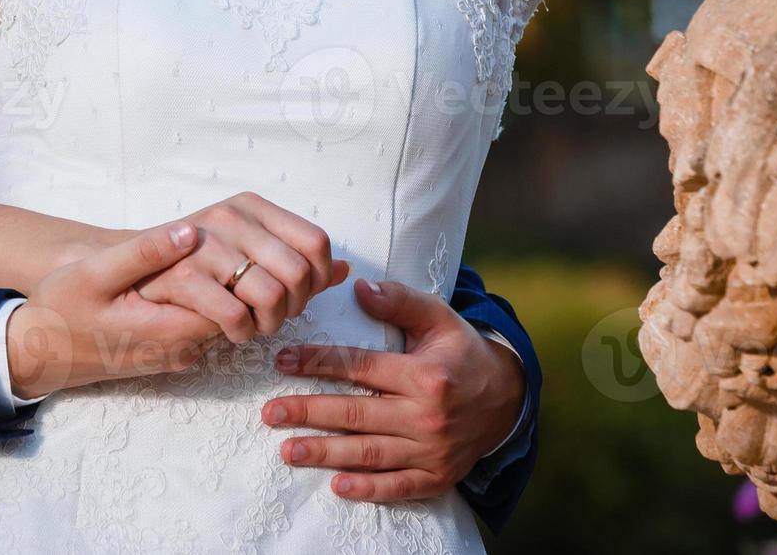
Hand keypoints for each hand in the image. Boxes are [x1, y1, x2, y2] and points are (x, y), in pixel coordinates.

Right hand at [5, 224, 222, 398]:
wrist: (38, 354)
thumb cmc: (60, 311)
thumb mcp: (94, 273)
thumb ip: (143, 253)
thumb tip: (190, 231)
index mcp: (169, 331)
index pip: (236, 306)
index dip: (238, 272)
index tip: (226, 241)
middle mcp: (181, 350)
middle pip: (236, 313)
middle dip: (234, 277)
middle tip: (221, 240)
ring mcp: (177, 354)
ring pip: (222, 319)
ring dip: (219, 287)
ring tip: (202, 253)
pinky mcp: (169, 352)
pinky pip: (202, 324)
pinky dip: (204, 299)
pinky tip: (183, 273)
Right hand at [134, 192, 347, 343]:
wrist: (128, 271)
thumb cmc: (196, 264)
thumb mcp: (246, 250)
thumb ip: (294, 258)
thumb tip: (345, 269)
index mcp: (250, 207)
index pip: (315, 242)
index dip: (317, 278)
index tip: (299, 295)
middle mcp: (230, 218)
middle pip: (298, 273)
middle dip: (293, 307)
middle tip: (273, 315)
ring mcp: (205, 246)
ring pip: (271, 296)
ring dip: (268, 324)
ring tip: (253, 324)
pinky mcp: (184, 278)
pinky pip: (237, 316)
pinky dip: (241, 333)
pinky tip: (231, 331)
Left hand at [261, 278, 525, 501]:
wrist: (507, 398)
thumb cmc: (462, 353)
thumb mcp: (440, 318)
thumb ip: (400, 302)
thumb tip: (359, 288)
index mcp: (425, 375)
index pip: (360, 367)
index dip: (318, 363)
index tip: (284, 360)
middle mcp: (427, 415)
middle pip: (357, 414)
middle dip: (308, 413)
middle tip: (270, 413)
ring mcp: (432, 450)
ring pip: (370, 453)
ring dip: (325, 453)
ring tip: (286, 450)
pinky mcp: (437, 476)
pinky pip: (399, 486)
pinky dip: (369, 489)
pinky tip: (337, 486)